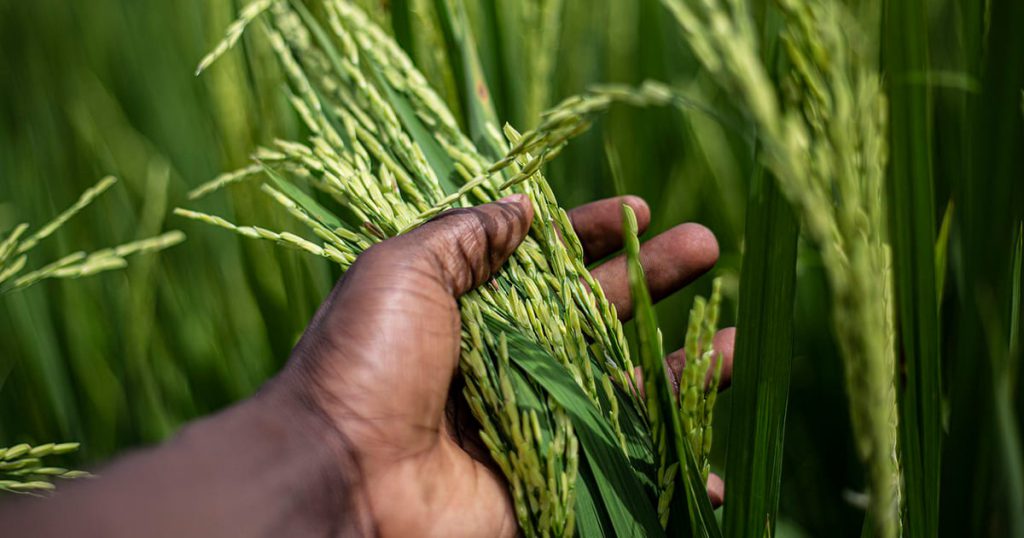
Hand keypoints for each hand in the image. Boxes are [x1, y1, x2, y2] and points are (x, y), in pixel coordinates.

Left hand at [270, 194, 735, 536]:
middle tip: (707, 247)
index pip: (544, 262)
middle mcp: (502, 362)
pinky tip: (710, 469)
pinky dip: (665, 474)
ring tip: (738, 345)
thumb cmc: (366, 363)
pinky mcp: (544, 480)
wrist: (340, 480)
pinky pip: (618, 470)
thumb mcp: (402, 271)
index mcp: (468, 309)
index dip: (592, 233)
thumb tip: (522, 207)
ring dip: (679, 371)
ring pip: (619, 391)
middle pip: (594, 316)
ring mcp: (528, 423)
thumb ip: (465, 236)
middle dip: (652, 280)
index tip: (641, 210)